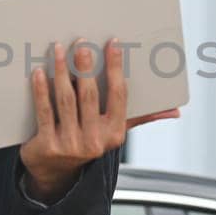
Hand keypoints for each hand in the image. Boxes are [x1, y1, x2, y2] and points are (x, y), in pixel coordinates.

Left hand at [19, 39, 149, 200]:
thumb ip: (142, 118)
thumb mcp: (114, 131)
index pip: (118, 95)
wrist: (54, 170)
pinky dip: (41, 90)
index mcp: (114, 133)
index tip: (113, 44)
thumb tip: (175, 112)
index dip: (116, 68)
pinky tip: (40, 72)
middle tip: (82, 43)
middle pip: (90, 96)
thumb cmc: (87, 140)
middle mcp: (95, 141)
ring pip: (66, 100)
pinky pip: (45, 112)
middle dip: (86, 67)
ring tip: (59, 49)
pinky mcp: (48, 145)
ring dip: (62, 72)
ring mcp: (70, 144)